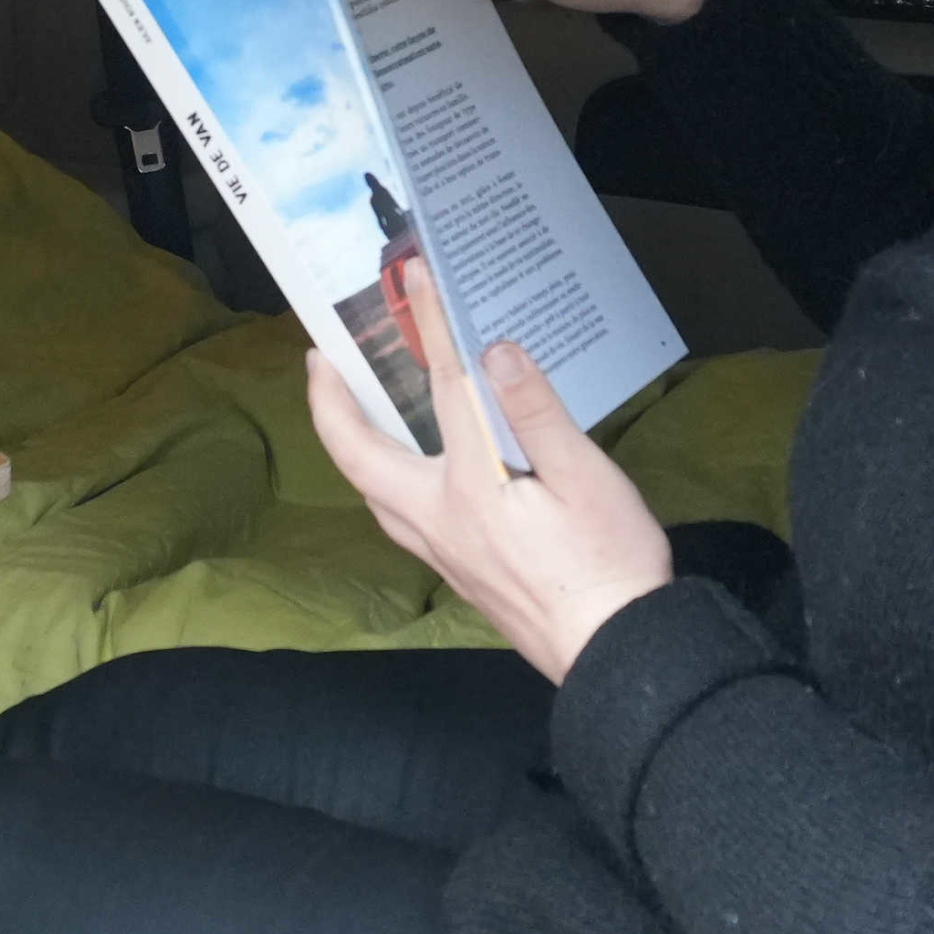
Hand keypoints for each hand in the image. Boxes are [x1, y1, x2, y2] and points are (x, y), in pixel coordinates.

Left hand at [304, 263, 673, 682]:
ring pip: (372, 494)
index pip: (444, 388)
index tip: (415, 279)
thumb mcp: (587, 477)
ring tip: (347, 412)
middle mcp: (440, 520)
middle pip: (359, 455)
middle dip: (330, 404)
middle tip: (320, 360)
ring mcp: (444, 554)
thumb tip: (494, 351)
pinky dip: (382, 485)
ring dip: (350, 448)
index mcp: (472, 486)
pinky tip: (403, 478)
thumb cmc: (609, 565)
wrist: (613, 654)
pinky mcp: (460, 576)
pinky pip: (397, 520)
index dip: (430, 326)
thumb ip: (536, 412)